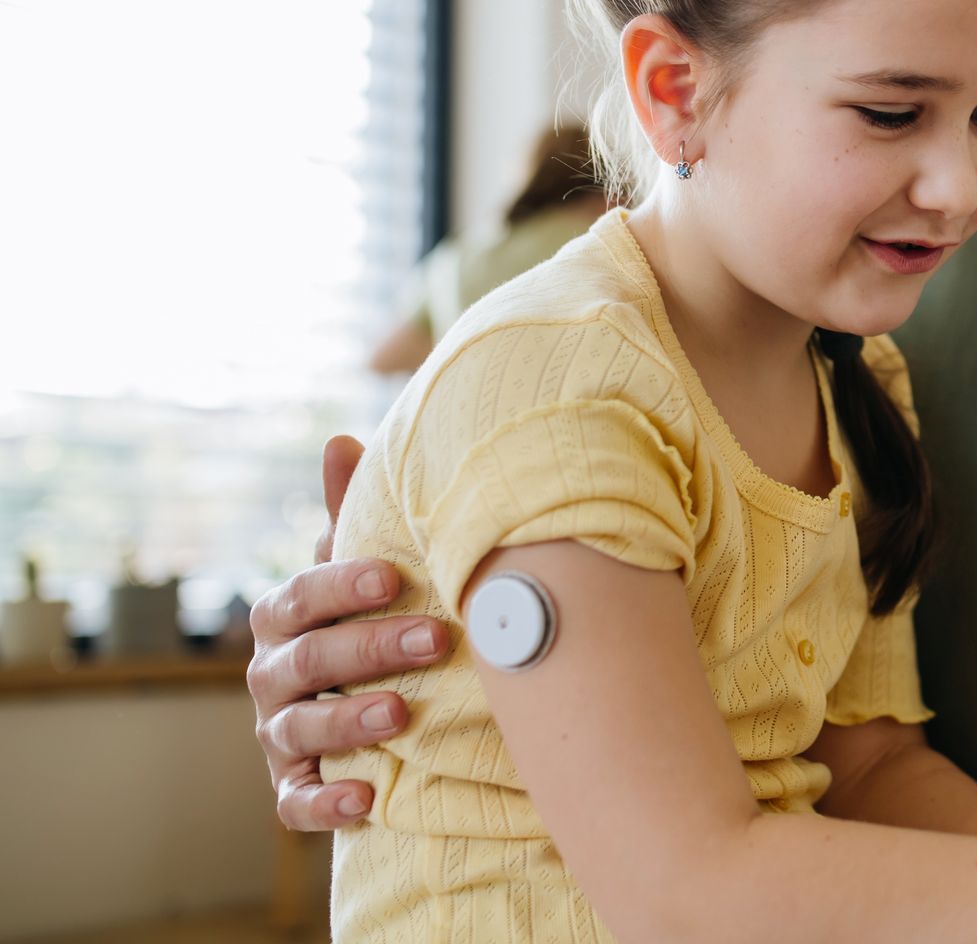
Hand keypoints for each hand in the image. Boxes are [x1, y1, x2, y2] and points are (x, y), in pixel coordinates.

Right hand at [248, 435, 448, 829]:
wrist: (374, 709)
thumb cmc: (368, 619)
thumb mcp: (361, 570)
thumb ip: (349, 515)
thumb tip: (341, 439)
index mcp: (286, 616)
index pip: (301, 597)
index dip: (341, 585)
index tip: (393, 577)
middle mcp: (273, 674)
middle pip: (308, 662)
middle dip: (369, 648)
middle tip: (436, 638)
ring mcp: (280, 733)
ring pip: (300, 729)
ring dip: (349, 722)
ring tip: (402, 713)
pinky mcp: (293, 788)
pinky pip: (295, 804)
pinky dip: (325, 804)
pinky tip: (365, 798)